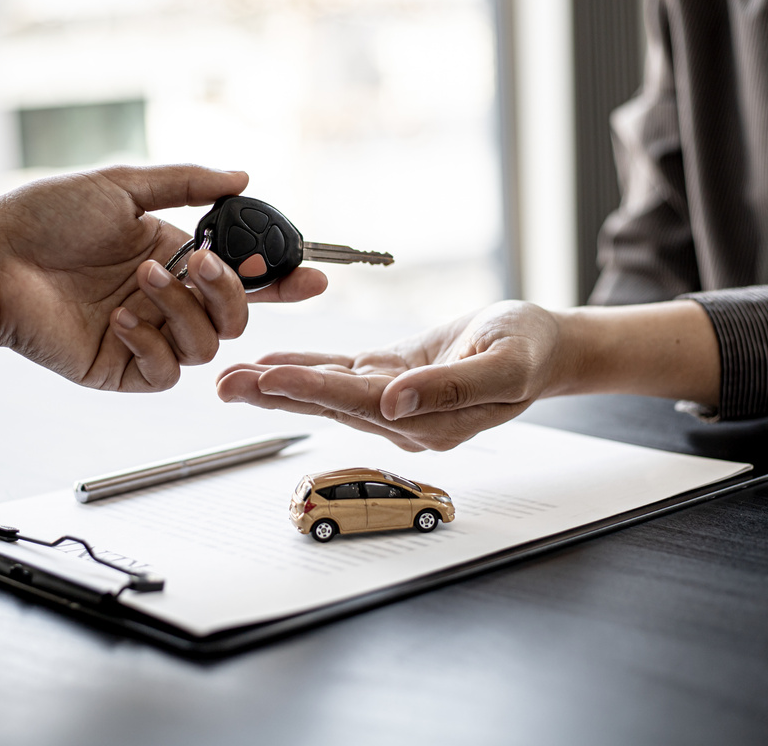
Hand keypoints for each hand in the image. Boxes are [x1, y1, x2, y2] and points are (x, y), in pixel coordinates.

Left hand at [0, 164, 327, 389]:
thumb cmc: (45, 217)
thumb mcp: (124, 185)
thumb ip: (188, 184)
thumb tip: (243, 176)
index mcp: (174, 256)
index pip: (244, 275)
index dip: (282, 279)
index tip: (313, 276)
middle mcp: (168, 298)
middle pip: (236, 316)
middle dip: (231, 290)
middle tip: (202, 264)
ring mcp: (148, 336)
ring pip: (209, 346)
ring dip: (186, 310)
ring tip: (142, 279)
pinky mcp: (124, 368)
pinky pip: (169, 370)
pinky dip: (154, 343)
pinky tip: (123, 318)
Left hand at [217, 301, 563, 450]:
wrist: (544, 346)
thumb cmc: (531, 349)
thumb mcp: (505, 365)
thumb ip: (453, 388)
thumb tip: (396, 403)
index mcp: (430, 422)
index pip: (359, 404)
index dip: (312, 390)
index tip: (269, 379)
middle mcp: (403, 418)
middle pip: (329, 403)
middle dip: (274, 393)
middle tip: (223, 385)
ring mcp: (394, 400)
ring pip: (327, 389)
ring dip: (278, 383)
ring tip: (231, 377)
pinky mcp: (391, 376)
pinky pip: (340, 371)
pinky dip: (305, 366)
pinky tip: (269, 363)